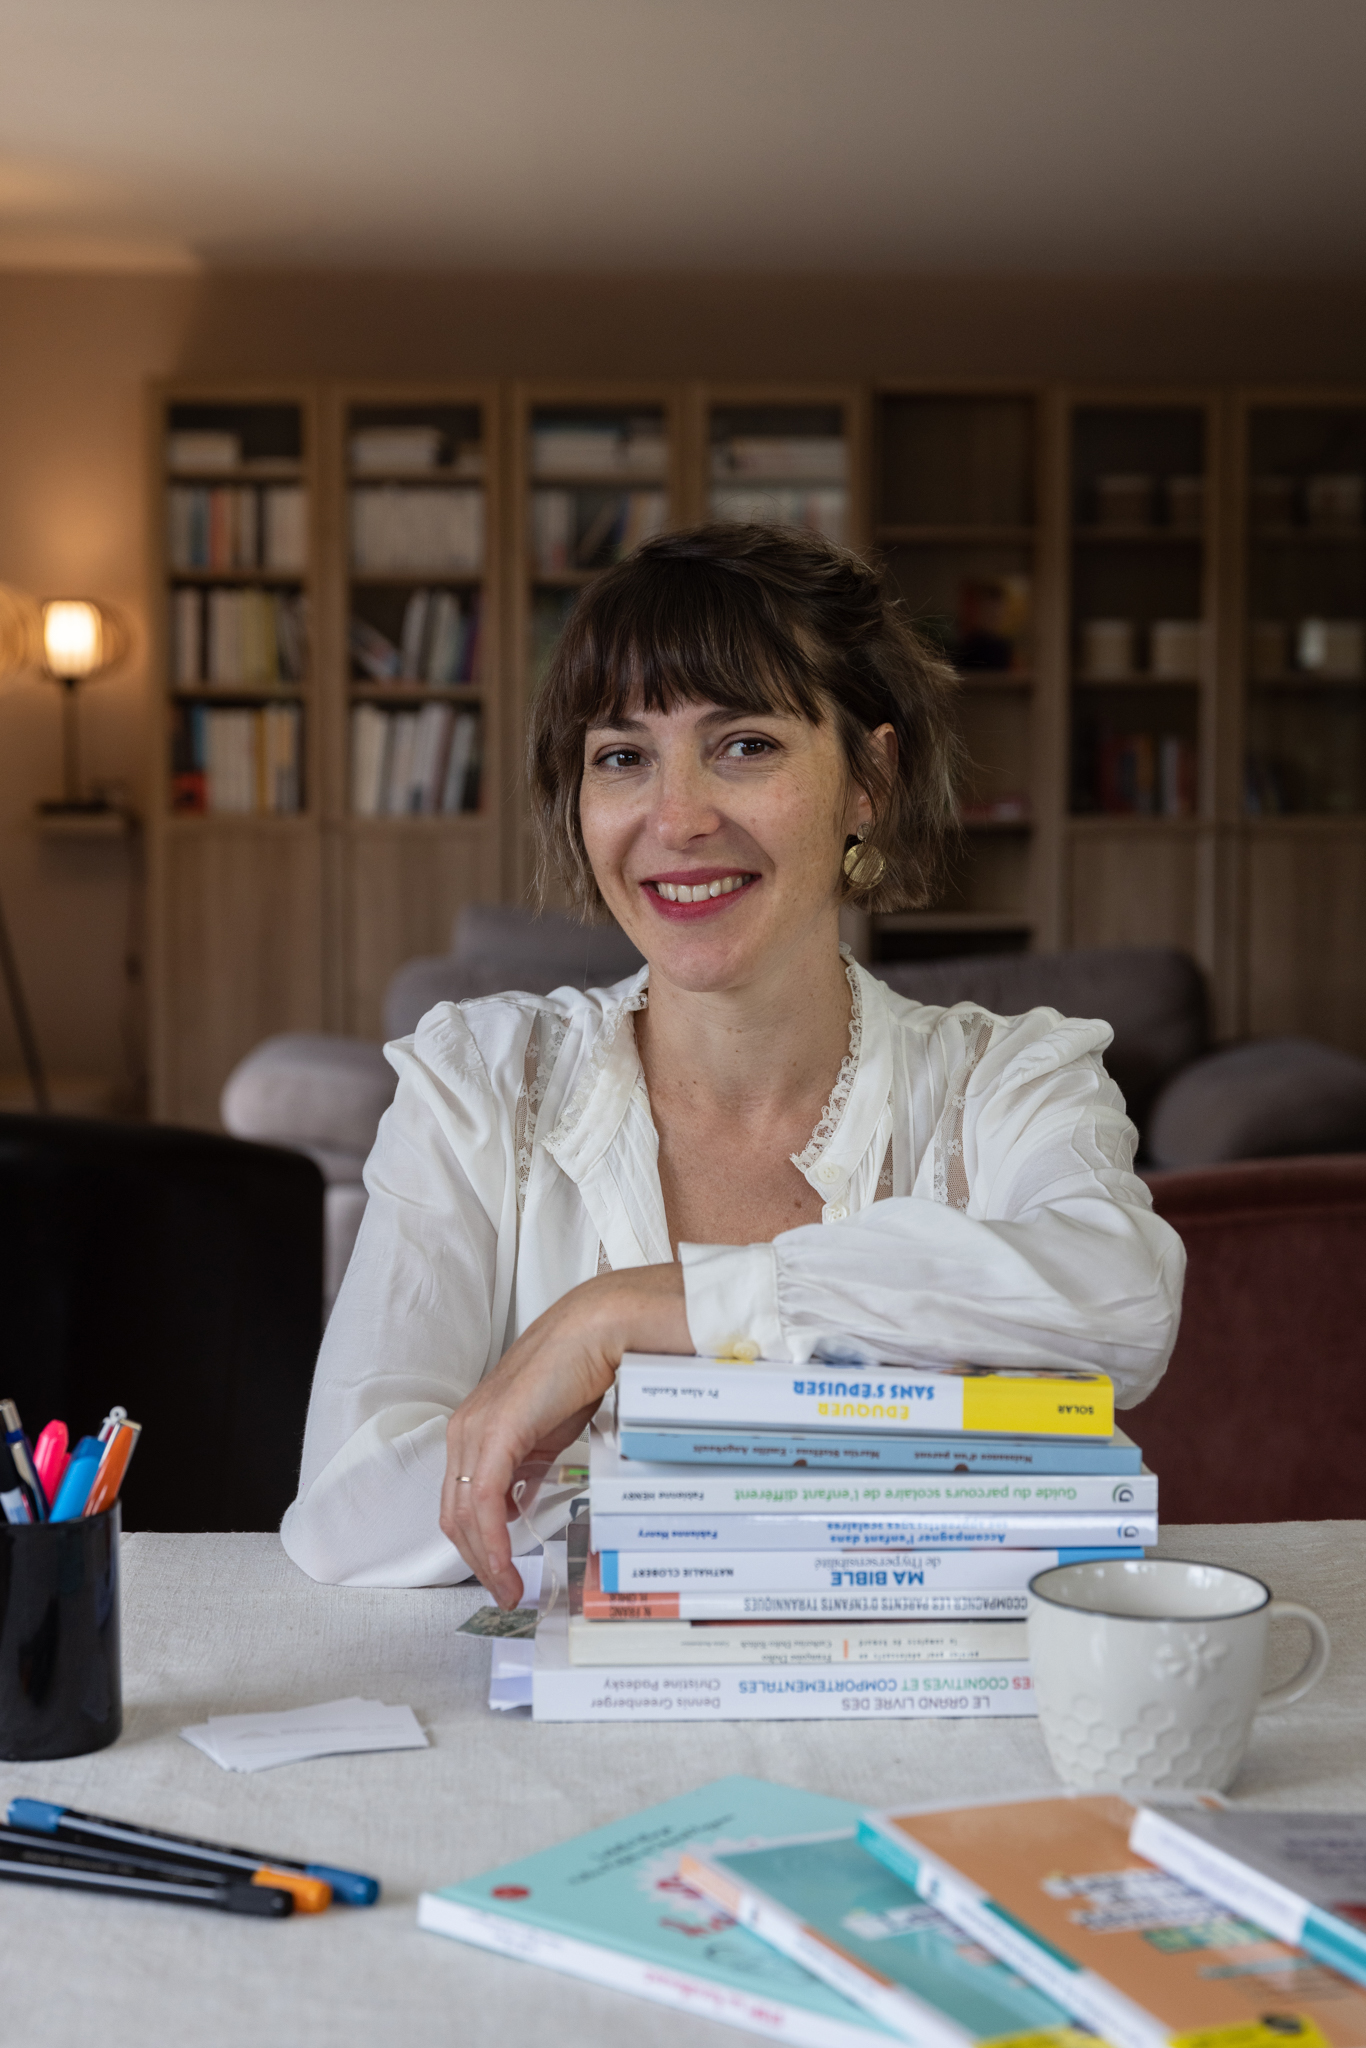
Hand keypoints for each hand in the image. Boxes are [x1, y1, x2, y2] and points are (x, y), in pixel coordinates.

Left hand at [441, 1263, 689, 1606]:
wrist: (598, 1329)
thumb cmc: (580, 1370)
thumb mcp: (548, 1431)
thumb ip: (530, 1464)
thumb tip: (525, 1501)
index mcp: (476, 1428)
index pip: (463, 1500)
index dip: (477, 1543)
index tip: (499, 1574)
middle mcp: (466, 1430)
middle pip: (455, 1514)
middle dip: (478, 1561)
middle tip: (504, 1593)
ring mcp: (476, 1431)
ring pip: (465, 1515)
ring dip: (486, 1560)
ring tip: (509, 1590)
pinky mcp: (496, 1435)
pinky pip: (486, 1502)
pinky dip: (493, 1540)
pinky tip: (507, 1564)